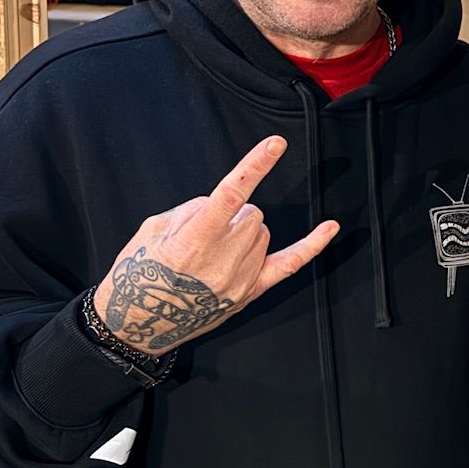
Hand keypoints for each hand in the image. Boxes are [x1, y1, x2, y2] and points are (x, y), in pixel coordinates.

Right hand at [93, 138, 338, 355]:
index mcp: (193, 241)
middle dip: (231, 214)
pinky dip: (312, 244)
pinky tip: (331, 227)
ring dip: (244, 231)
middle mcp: (222, 261)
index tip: (275, 144)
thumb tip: (221, 203)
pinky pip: (290, 264)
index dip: (255, 166)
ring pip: (262, 232)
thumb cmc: (139, 273)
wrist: (137, 322)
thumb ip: (192, 210)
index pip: (231, 194)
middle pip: (250, 214)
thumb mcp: (152, 230)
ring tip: (212, 253)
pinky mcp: (249, 293)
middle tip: (203, 233)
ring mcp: (240, 279)